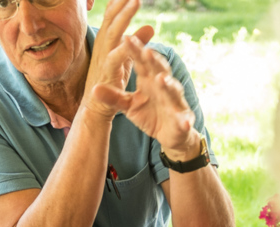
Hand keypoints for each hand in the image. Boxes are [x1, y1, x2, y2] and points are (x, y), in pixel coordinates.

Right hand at [81, 0, 153, 119]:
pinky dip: (124, 47)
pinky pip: (115, 58)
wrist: (96, 107)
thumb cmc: (111, 80)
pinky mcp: (107, 74)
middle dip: (121, 1)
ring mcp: (103, 59)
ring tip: (135, 1)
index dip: (119, 1)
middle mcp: (102, 46)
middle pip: (111, 18)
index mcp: (106, 41)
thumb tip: (151, 26)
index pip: (112, 15)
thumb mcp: (126, 58)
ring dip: (124, 16)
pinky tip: (132, 37)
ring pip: (113, 33)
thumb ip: (137, 41)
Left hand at [93, 35, 198, 157]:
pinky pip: (185, 119)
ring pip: (174, 91)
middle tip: (146, 51)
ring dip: (169, 85)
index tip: (126, 38)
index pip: (142, 62)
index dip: (135, 51)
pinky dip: (185, 120)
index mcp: (149, 80)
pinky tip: (185, 121)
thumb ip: (113, 97)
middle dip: (154, 61)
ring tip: (162, 80)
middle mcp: (164, 86)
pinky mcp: (183, 120)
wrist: (170, 134)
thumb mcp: (128, 106)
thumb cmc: (149, 114)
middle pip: (160, 70)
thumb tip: (94, 89)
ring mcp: (175, 102)